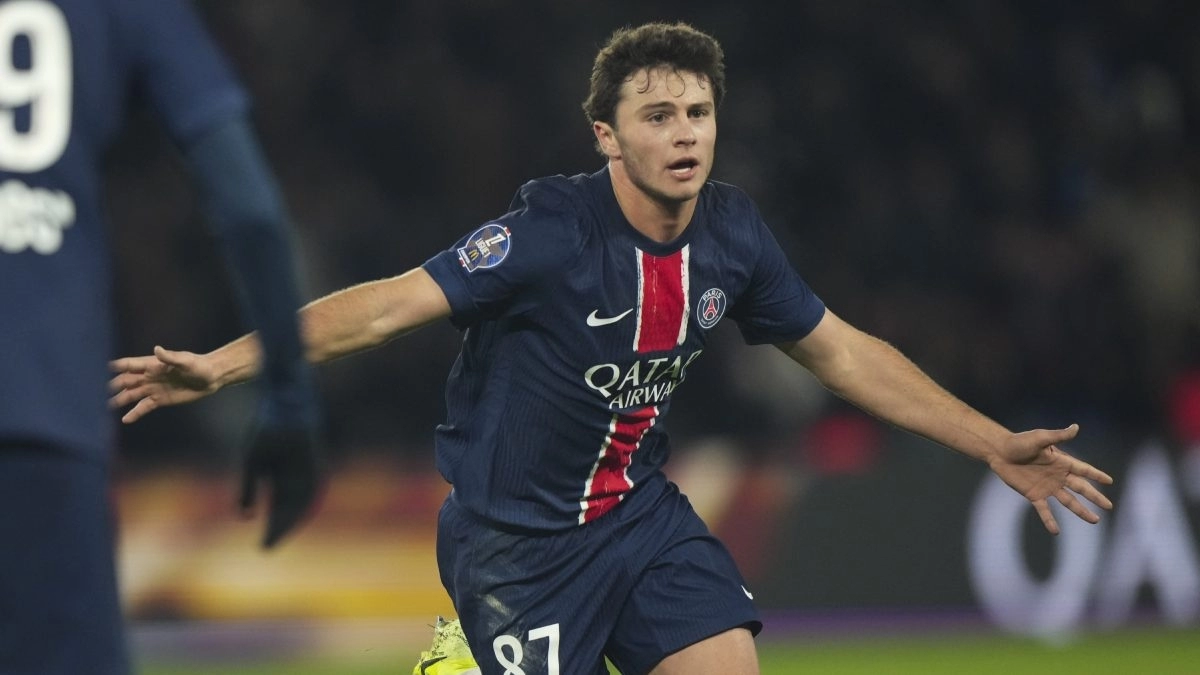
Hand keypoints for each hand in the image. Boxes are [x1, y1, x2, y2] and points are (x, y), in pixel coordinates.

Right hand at [109, 346, 219, 421]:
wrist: (210, 378)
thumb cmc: (198, 366)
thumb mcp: (185, 361)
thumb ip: (170, 357)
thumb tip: (156, 349)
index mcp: (153, 364)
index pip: (130, 365)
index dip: (118, 366)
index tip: (102, 369)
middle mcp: (149, 376)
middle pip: (126, 381)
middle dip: (114, 385)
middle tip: (98, 392)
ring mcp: (153, 389)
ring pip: (132, 395)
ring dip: (120, 400)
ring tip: (106, 407)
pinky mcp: (160, 400)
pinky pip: (144, 407)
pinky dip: (134, 413)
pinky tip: (125, 419)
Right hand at [239, 420, 324, 548]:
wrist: (284, 403)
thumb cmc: (266, 429)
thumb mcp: (253, 463)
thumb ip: (249, 489)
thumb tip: (245, 516)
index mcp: (281, 477)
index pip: (279, 508)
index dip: (272, 526)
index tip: (262, 546)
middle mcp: (296, 478)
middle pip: (289, 509)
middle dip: (278, 528)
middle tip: (267, 548)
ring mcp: (306, 471)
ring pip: (300, 503)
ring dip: (289, 522)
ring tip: (276, 538)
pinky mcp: (314, 464)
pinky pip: (310, 489)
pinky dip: (302, 504)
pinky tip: (293, 519)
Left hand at [988, 423, 1113, 533]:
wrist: (999, 452)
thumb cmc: (1019, 442)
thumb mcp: (1040, 438)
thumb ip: (1058, 436)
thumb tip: (1076, 427)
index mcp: (1061, 462)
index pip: (1083, 470)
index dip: (1096, 475)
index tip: (1110, 481)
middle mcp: (1057, 476)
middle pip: (1081, 488)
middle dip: (1095, 497)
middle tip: (1109, 506)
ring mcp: (1047, 487)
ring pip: (1068, 501)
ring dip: (1081, 511)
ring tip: (1094, 520)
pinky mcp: (1034, 495)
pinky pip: (1044, 510)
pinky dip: (1049, 520)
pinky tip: (1055, 531)